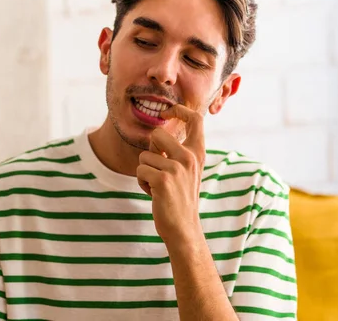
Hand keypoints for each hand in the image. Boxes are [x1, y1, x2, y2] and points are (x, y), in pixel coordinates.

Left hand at [136, 104, 205, 245]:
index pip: (196, 119)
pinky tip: (153, 194)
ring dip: (145, 171)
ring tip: (158, 186)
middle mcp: (189, 157)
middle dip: (150, 149)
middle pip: (157, 133)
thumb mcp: (187, 171)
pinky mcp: (162, 179)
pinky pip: (140, 170)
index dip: (180, 110)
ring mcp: (176, 167)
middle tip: (158, 167)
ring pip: (144, 156)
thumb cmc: (181, 199)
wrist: (184, 228)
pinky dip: (142, 183)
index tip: (168, 111)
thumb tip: (156, 135)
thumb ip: (178, 152)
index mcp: (197, 153)